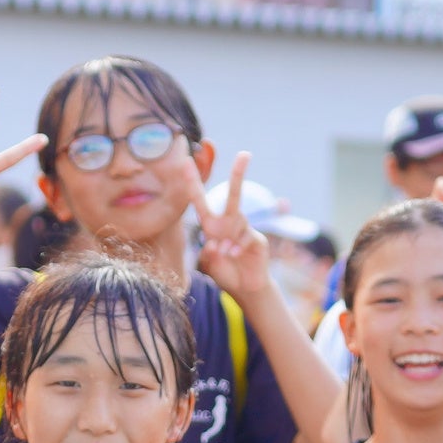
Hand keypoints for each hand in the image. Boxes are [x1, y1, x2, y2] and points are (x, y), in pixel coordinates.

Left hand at [174, 147, 264, 299]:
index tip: (186, 163)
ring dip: (229, 239)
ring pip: (237, 222)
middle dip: (238, 174)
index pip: (200, 202)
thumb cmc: (225, 272)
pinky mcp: (256, 240)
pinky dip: (238, 246)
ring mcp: (244, 230)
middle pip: (233, 196)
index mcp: (212, 226)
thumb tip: (217, 243)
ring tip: (227, 253)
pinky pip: (246, 237)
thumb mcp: (210, 264)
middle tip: (245, 154)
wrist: (245, 288)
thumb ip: (209, 254)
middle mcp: (229, 224)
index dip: (193, 183)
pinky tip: (235, 254)